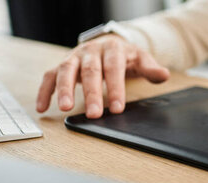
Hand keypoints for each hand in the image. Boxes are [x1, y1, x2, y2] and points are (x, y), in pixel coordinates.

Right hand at [36, 34, 169, 117]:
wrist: (110, 44)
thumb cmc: (126, 56)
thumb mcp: (141, 59)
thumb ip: (151, 69)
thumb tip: (164, 74)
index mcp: (113, 49)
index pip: (114, 68)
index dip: (116, 88)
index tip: (118, 107)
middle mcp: (91, 50)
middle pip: (90, 71)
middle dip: (91, 93)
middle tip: (94, 114)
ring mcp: (75, 57)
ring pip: (66, 70)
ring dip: (64, 90)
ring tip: (65, 108)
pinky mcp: (62, 65)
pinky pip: (50, 76)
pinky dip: (45, 91)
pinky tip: (43, 107)